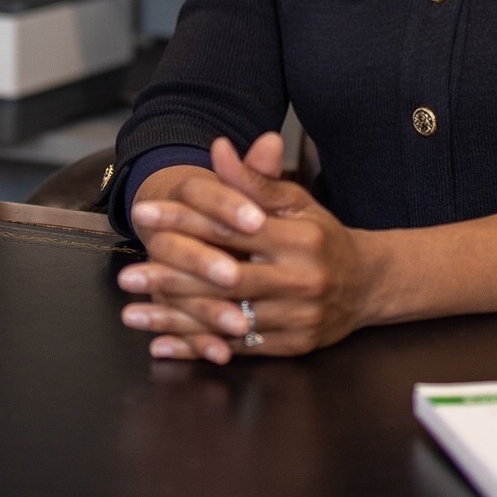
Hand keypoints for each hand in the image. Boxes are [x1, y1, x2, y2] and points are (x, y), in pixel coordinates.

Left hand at [116, 133, 376, 362]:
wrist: (368, 285)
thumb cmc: (322, 237)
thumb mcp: (294, 203)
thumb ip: (253, 180)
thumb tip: (219, 148)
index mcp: (298, 238)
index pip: (231, 227)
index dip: (185, 219)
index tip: (145, 215)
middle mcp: (300, 279)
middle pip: (225, 279)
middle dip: (172, 278)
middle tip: (127, 275)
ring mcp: (298, 316)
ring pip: (228, 320)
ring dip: (176, 320)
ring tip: (133, 314)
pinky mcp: (294, 345)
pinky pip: (239, 348)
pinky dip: (198, 347)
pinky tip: (163, 345)